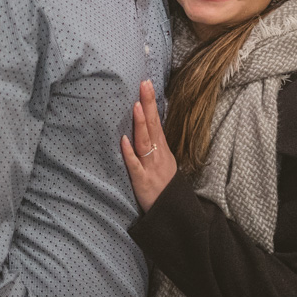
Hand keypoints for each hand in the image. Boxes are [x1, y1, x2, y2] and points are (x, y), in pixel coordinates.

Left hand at [121, 80, 176, 212]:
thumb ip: (154, 145)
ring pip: (145, 142)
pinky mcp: (142, 181)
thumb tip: (146, 125)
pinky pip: (135, 166)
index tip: (147, 84)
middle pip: (153, 126)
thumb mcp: (164, 162)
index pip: (157, 121)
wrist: (173, 212)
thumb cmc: (164, 186)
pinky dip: (129, 153)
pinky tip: (124, 141)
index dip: (152, 103)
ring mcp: (151, 167)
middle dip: (148, 104)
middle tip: (144, 84)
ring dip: (141, 124)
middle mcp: (158, 154)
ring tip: (136, 106)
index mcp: (162, 149)